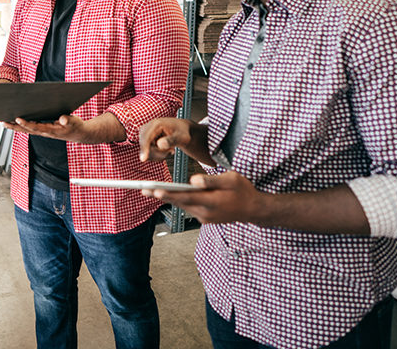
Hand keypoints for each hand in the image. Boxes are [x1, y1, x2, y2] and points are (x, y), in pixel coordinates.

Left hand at [5, 114, 95, 143]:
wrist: (79, 134)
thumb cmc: (76, 127)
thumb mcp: (74, 122)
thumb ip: (68, 120)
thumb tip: (63, 120)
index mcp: (51, 131)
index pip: (36, 127)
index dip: (26, 124)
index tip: (17, 119)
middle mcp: (44, 132)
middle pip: (27, 130)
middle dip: (15, 126)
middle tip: (3, 122)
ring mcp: (43, 131)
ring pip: (26, 129)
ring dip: (15, 126)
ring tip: (4, 122)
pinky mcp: (43, 129)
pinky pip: (30, 127)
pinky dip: (21, 125)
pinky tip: (15, 121)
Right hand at [139, 118, 212, 165]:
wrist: (183, 131)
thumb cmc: (183, 133)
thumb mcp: (182, 137)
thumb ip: (171, 140)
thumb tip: (159, 145)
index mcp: (157, 124)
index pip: (146, 137)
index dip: (144, 148)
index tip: (143, 159)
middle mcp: (149, 127)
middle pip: (145, 145)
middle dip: (158, 153)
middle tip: (172, 152)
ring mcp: (147, 133)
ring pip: (146, 150)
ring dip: (159, 154)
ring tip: (171, 150)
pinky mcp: (147, 139)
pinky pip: (147, 151)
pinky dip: (157, 154)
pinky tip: (166, 150)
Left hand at [142, 171, 266, 224]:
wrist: (254, 209)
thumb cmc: (243, 190)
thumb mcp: (231, 179)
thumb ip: (212, 180)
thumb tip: (194, 180)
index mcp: (212, 202)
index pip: (186, 197)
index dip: (169, 194)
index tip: (154, 190)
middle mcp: (206, 213)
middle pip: (179, 203)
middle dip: (160, 195)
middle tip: (142, 189)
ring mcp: (205, 218)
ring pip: (182, 206)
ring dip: (167, 198)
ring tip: (149, 190)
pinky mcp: (205, 219)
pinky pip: (188, 208)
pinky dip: (178, 201)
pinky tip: (167, 194)